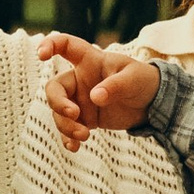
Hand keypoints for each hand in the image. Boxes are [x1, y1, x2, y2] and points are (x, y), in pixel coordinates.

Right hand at [38, 33, 159, 151]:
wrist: (152, 105)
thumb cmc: (143, 81)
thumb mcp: (134, 79)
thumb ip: (115, 85)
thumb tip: (94, 97)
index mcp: (90, 61)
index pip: (66, 45)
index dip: (51, 44)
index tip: (42, 55)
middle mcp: (80, 80)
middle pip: (55, 88)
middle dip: (58, 103)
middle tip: (75, 114)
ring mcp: (80, 100)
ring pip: (59, 112)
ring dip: (66, 125)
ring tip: (84, 136)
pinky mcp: (84, 119)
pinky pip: (68, 128)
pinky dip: (68, 138)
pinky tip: (74, 148)